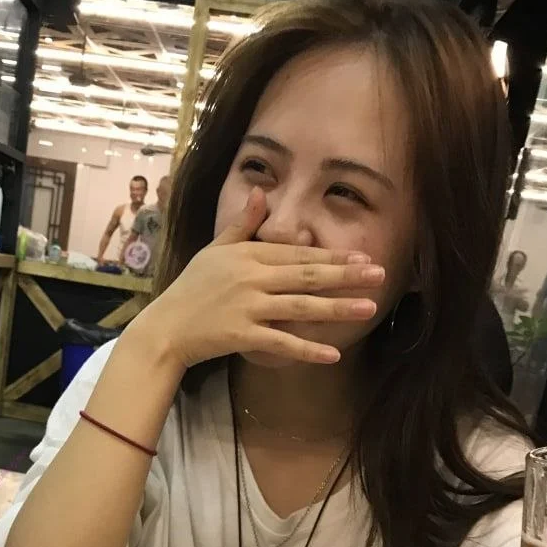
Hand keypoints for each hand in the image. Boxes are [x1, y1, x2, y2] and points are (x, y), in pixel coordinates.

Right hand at [137, 188, 384, 367]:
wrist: (165, 328)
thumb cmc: (190, 288)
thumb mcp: (215, 249)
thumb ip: (243, 223)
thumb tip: (261, 191)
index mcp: (248, 255)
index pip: (298, 255)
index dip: (332, 257)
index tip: (362, 258)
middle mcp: (252, 278)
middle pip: (306, 276)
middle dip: (346, 276)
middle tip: (380, 275)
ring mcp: (247, 307)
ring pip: (300, 307)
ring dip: (336, 308)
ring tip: (369, 308)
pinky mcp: (241, 335)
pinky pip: (281, 344)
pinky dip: (307, 350)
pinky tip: (333, 355)